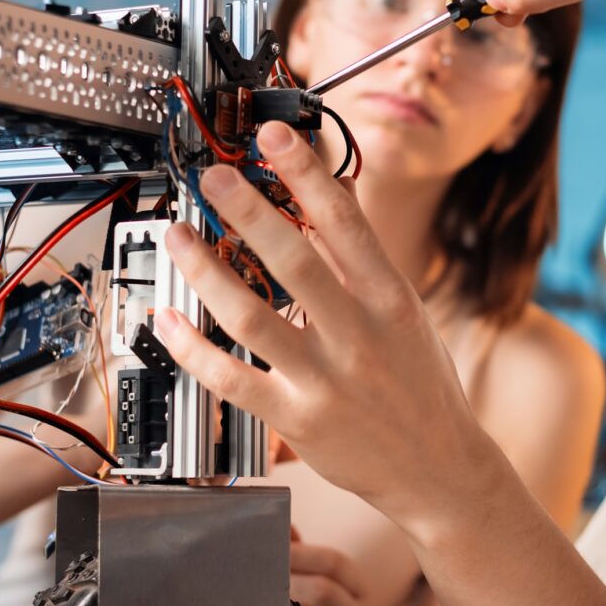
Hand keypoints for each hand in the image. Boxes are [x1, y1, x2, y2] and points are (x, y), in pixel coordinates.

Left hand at [152, 122, 506, 537]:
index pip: (346, 223)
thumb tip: (330, 196)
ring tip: (179, 236)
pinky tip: (166, 320)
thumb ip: (364, 258)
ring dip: (207, 273)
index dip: (307, 175)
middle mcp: (359, 335)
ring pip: (253, 318)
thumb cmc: (422, 387)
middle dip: (249, 212)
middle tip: (214, 178)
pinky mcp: (296, 419)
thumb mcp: (406, 312)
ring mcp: (326, 379)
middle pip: (295, 262)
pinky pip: (232, 379)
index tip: (275, 137)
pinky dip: (192, 348)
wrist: (438, 469)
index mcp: (391, 300)